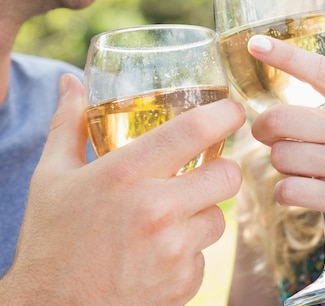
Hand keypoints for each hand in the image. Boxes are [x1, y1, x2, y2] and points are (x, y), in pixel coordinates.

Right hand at [1, 74, 244, 305]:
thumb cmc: (50, 240)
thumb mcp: (52, 175)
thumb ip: (68, 123)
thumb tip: (70, 82)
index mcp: (125, 174)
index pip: (195, 130)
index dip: (225, 114)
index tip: (233, 110)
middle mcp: (156, 209)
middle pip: (227, 175)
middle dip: (222, 168)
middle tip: (205, 168)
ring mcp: (173, 251)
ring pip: (220, 216)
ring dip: (203, 211)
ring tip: (171, 214)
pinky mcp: (182, 284)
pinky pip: (206, 255)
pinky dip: (191, 250)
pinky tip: (160, 251)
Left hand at [248, 35, 324, 250]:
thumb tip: (302, 103)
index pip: (321, 70)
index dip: (284, 55)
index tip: (255, 44)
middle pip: (280, 118)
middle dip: (264, 128)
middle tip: (268, 135)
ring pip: (279, 156)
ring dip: (280, 163)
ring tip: (299, 168)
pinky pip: (287, 190)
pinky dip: (285, 192)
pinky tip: (300, 191)